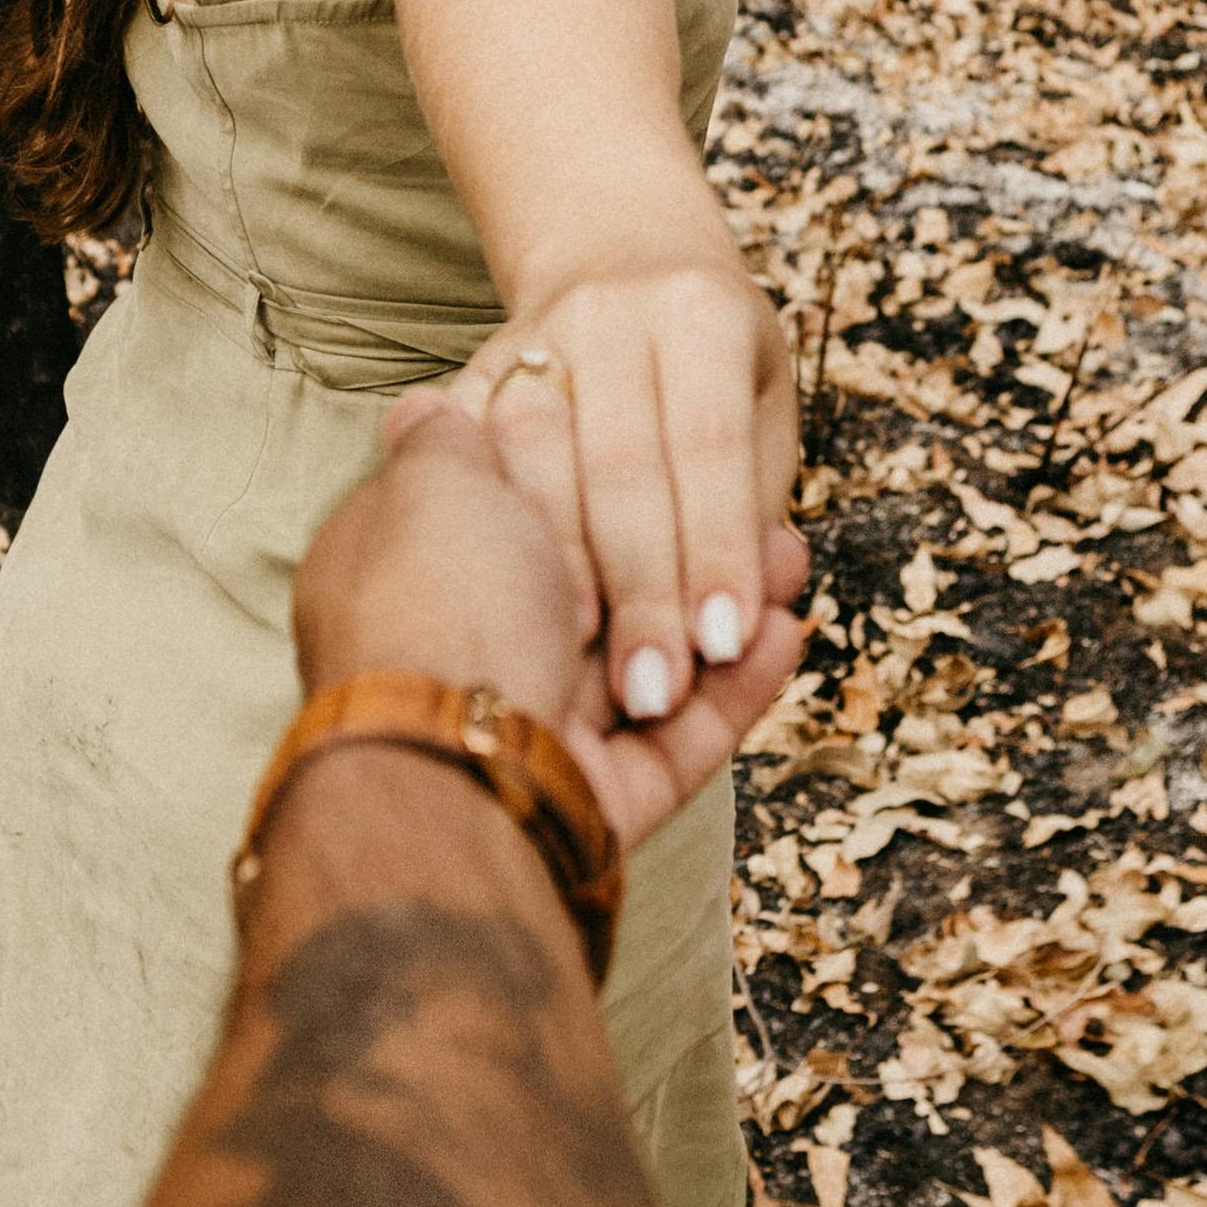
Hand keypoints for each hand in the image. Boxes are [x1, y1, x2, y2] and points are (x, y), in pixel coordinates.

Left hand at [294, 410, 809, 859]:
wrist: (445, 775)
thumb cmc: (436, 603)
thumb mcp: (432, 483)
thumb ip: (445, 442)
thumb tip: (426, 405)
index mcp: (416, 577)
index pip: (514, 510)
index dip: (593, 471)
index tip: (662, 437)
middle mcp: (466, 652)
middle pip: (594, 590)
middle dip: (683, 549)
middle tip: (761, 516)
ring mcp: (527, 731)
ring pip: (644, 665)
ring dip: (720, 610)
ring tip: (790, 562)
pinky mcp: (589, 801)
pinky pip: (672, 745)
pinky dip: (731, 692)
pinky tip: (785, 631)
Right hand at [414, 251, 799, 734]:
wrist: (617, 253)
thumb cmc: (713, 362)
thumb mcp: (764, 403)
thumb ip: (748, 499)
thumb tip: (740, 619)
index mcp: (699, 311)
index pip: (710, 448)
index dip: (716, 547)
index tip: (725, 644)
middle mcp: (609, 314)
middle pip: (622, 466)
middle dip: (641, 588)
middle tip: (654, 692)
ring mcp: (527, 339)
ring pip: (536, 469)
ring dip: (562, 578)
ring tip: (585, 675)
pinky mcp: (467, 375)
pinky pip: (476, 468)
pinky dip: (499, 543)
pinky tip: (516, 611)